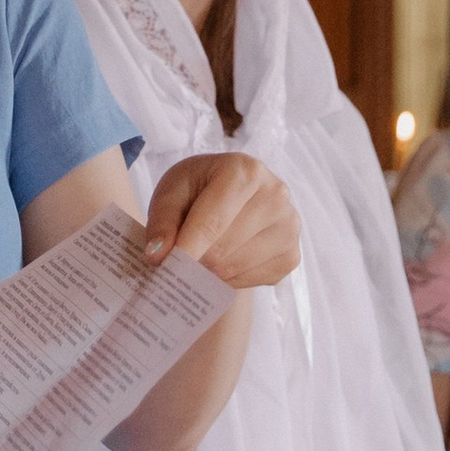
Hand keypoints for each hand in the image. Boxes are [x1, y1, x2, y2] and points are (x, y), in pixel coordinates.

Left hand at [141, 153, 299, 291]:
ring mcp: (288, 227)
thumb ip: (162, 221)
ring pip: (237, 267)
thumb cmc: (199, 189)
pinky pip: (251, 280)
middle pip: (224, 247)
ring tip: (196, 259)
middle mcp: (276, 195)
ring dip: (209, 271)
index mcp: (244, 170)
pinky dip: (229, 279)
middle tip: (173, 264)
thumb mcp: (172, 191)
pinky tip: (221, 262)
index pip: (212, 221)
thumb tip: (158, 256)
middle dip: (193, 261)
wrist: (231, 196)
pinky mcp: (291, 255)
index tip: (164, 269)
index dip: (185, 249)